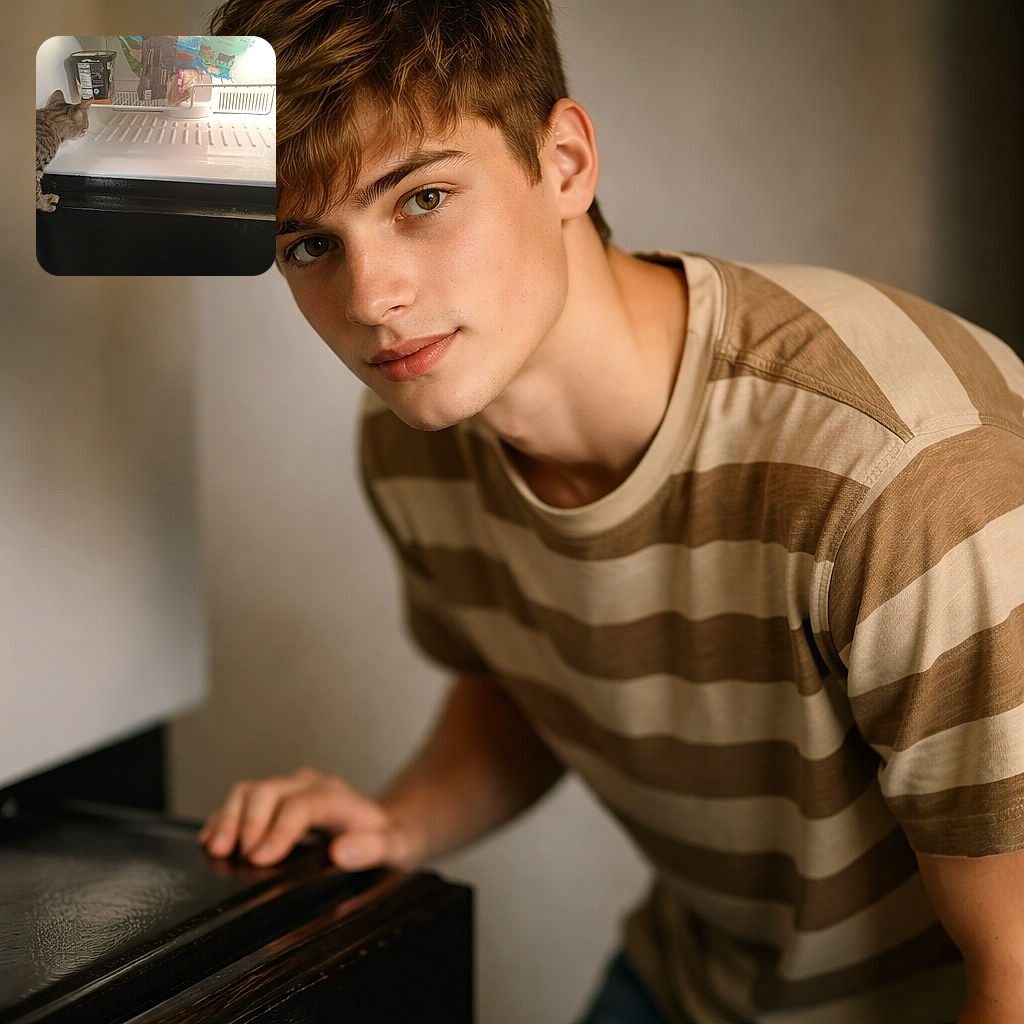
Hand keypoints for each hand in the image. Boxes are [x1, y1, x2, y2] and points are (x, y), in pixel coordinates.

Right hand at [198, 766, 416, 870]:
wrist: (388, 825)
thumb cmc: (390, 837)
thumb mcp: (397, 846)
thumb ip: (375, 848)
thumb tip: (343, 852)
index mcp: (339, 797)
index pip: (303, 805)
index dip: (279, 829)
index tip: (260, 858)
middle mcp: (311, 786)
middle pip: (270, 791)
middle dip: (247, 821)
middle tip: (231, 855)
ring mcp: (291, 790)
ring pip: (251, 790)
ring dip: (229, 817)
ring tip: (217, 848)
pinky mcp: (276, 802)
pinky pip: (243, 799)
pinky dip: (224, 816)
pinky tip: (212, 839)